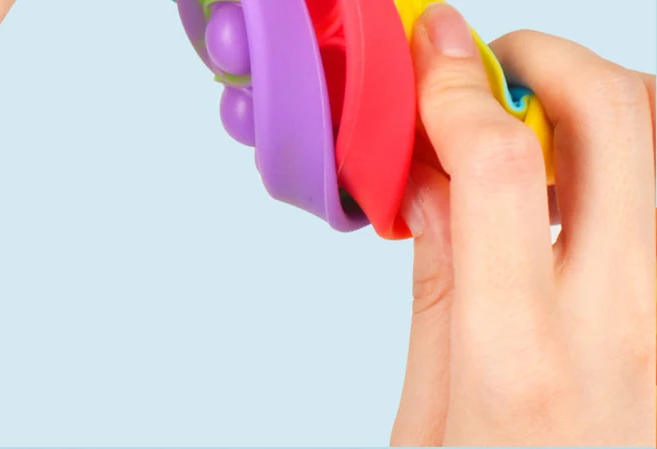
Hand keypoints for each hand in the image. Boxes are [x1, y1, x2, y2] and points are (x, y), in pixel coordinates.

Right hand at [391, 4, 654, 445]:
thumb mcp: (428, 409)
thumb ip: (440, 279)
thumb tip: (429, 177)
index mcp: (521, 360)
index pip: (500, 168)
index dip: (456, 88)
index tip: (433, 53)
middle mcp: (626, 329)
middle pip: (620, 119)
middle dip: (548, 58)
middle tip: (491, 66)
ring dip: (602, 100)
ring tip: (537, 126)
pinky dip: (637, 159)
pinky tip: (590, 185)